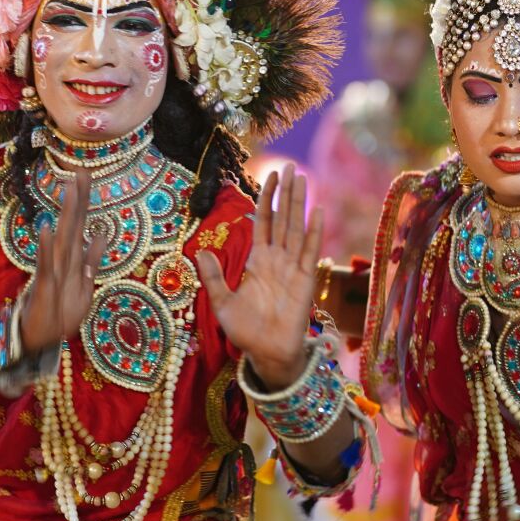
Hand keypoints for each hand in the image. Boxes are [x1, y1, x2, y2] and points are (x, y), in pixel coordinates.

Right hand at [19, 171, 102, 354]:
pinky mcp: (44, 287)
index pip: (79, 224)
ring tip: (70, 189)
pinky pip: (46, 266)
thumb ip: (91, 260)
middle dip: (78, 198)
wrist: (36, 339)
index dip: (85, 201)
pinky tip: (46, 228)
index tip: (87, 175)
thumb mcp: (84, 286)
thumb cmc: (58, 312)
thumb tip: (102, 234)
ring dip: (67, 214)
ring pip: (62, 238)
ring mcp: (52, 272)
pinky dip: (46, 248)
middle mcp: (62, 260)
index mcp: (71, 259)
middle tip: (81, 170)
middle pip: (72, 224)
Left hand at [199, 163, 323, 389]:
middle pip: (282, 218)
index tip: (269, 176)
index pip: (264, 221)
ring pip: (295, 228)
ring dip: (299, 203)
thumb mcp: (222, 302)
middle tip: (289, 165)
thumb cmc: (246, 331)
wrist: (266, 354)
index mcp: (258, 261)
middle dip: (286, 192)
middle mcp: (277, 259)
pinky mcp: (304, 281)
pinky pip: (309, 251)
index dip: (266, 198)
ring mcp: (292, 268)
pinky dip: (313, 232)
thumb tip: (201, 251)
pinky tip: (317, 211)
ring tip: (302, 178)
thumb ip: (214, 277)